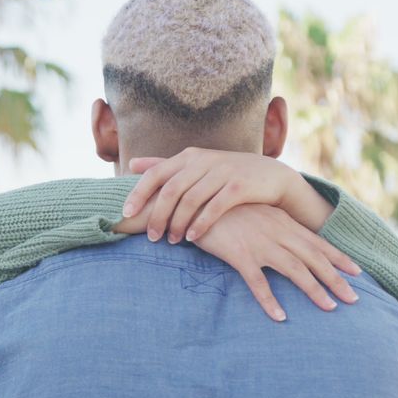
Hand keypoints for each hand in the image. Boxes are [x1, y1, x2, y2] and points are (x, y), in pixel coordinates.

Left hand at [122, 147, 333, 243]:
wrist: (271, 176)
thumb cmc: (227, 174)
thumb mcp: (197, 165)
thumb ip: (165, 165)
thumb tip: (132, 164)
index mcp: (190, 157)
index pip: (156, 174)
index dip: (138, 193)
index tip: (126, 213)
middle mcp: (203, 161)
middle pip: (171, 190)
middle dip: (158, 215)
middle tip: (152, 236)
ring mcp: (222, 172)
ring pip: (191, 200)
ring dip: (178, 223)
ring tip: (172, 241)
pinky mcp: (239, 186)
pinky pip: (214, 207)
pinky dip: (200, 224)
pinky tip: (192, 237)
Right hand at [193, 204, 360, 320]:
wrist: (194, 198)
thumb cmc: (223, 209)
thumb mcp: (254, 213)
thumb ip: (272, 226)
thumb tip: (287, 243)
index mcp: (281, 221)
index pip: (317, 242)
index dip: (339, 258)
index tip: (357, 273)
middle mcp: (276, 231)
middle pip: (313, 258)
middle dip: (336, 279)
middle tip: (354, 299)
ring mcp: (258, 243)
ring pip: (294, 269)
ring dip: (314, 290)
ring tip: (329, 308)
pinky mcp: (238, 254)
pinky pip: (257, 282)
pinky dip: (270, 300)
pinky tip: (280, 316)